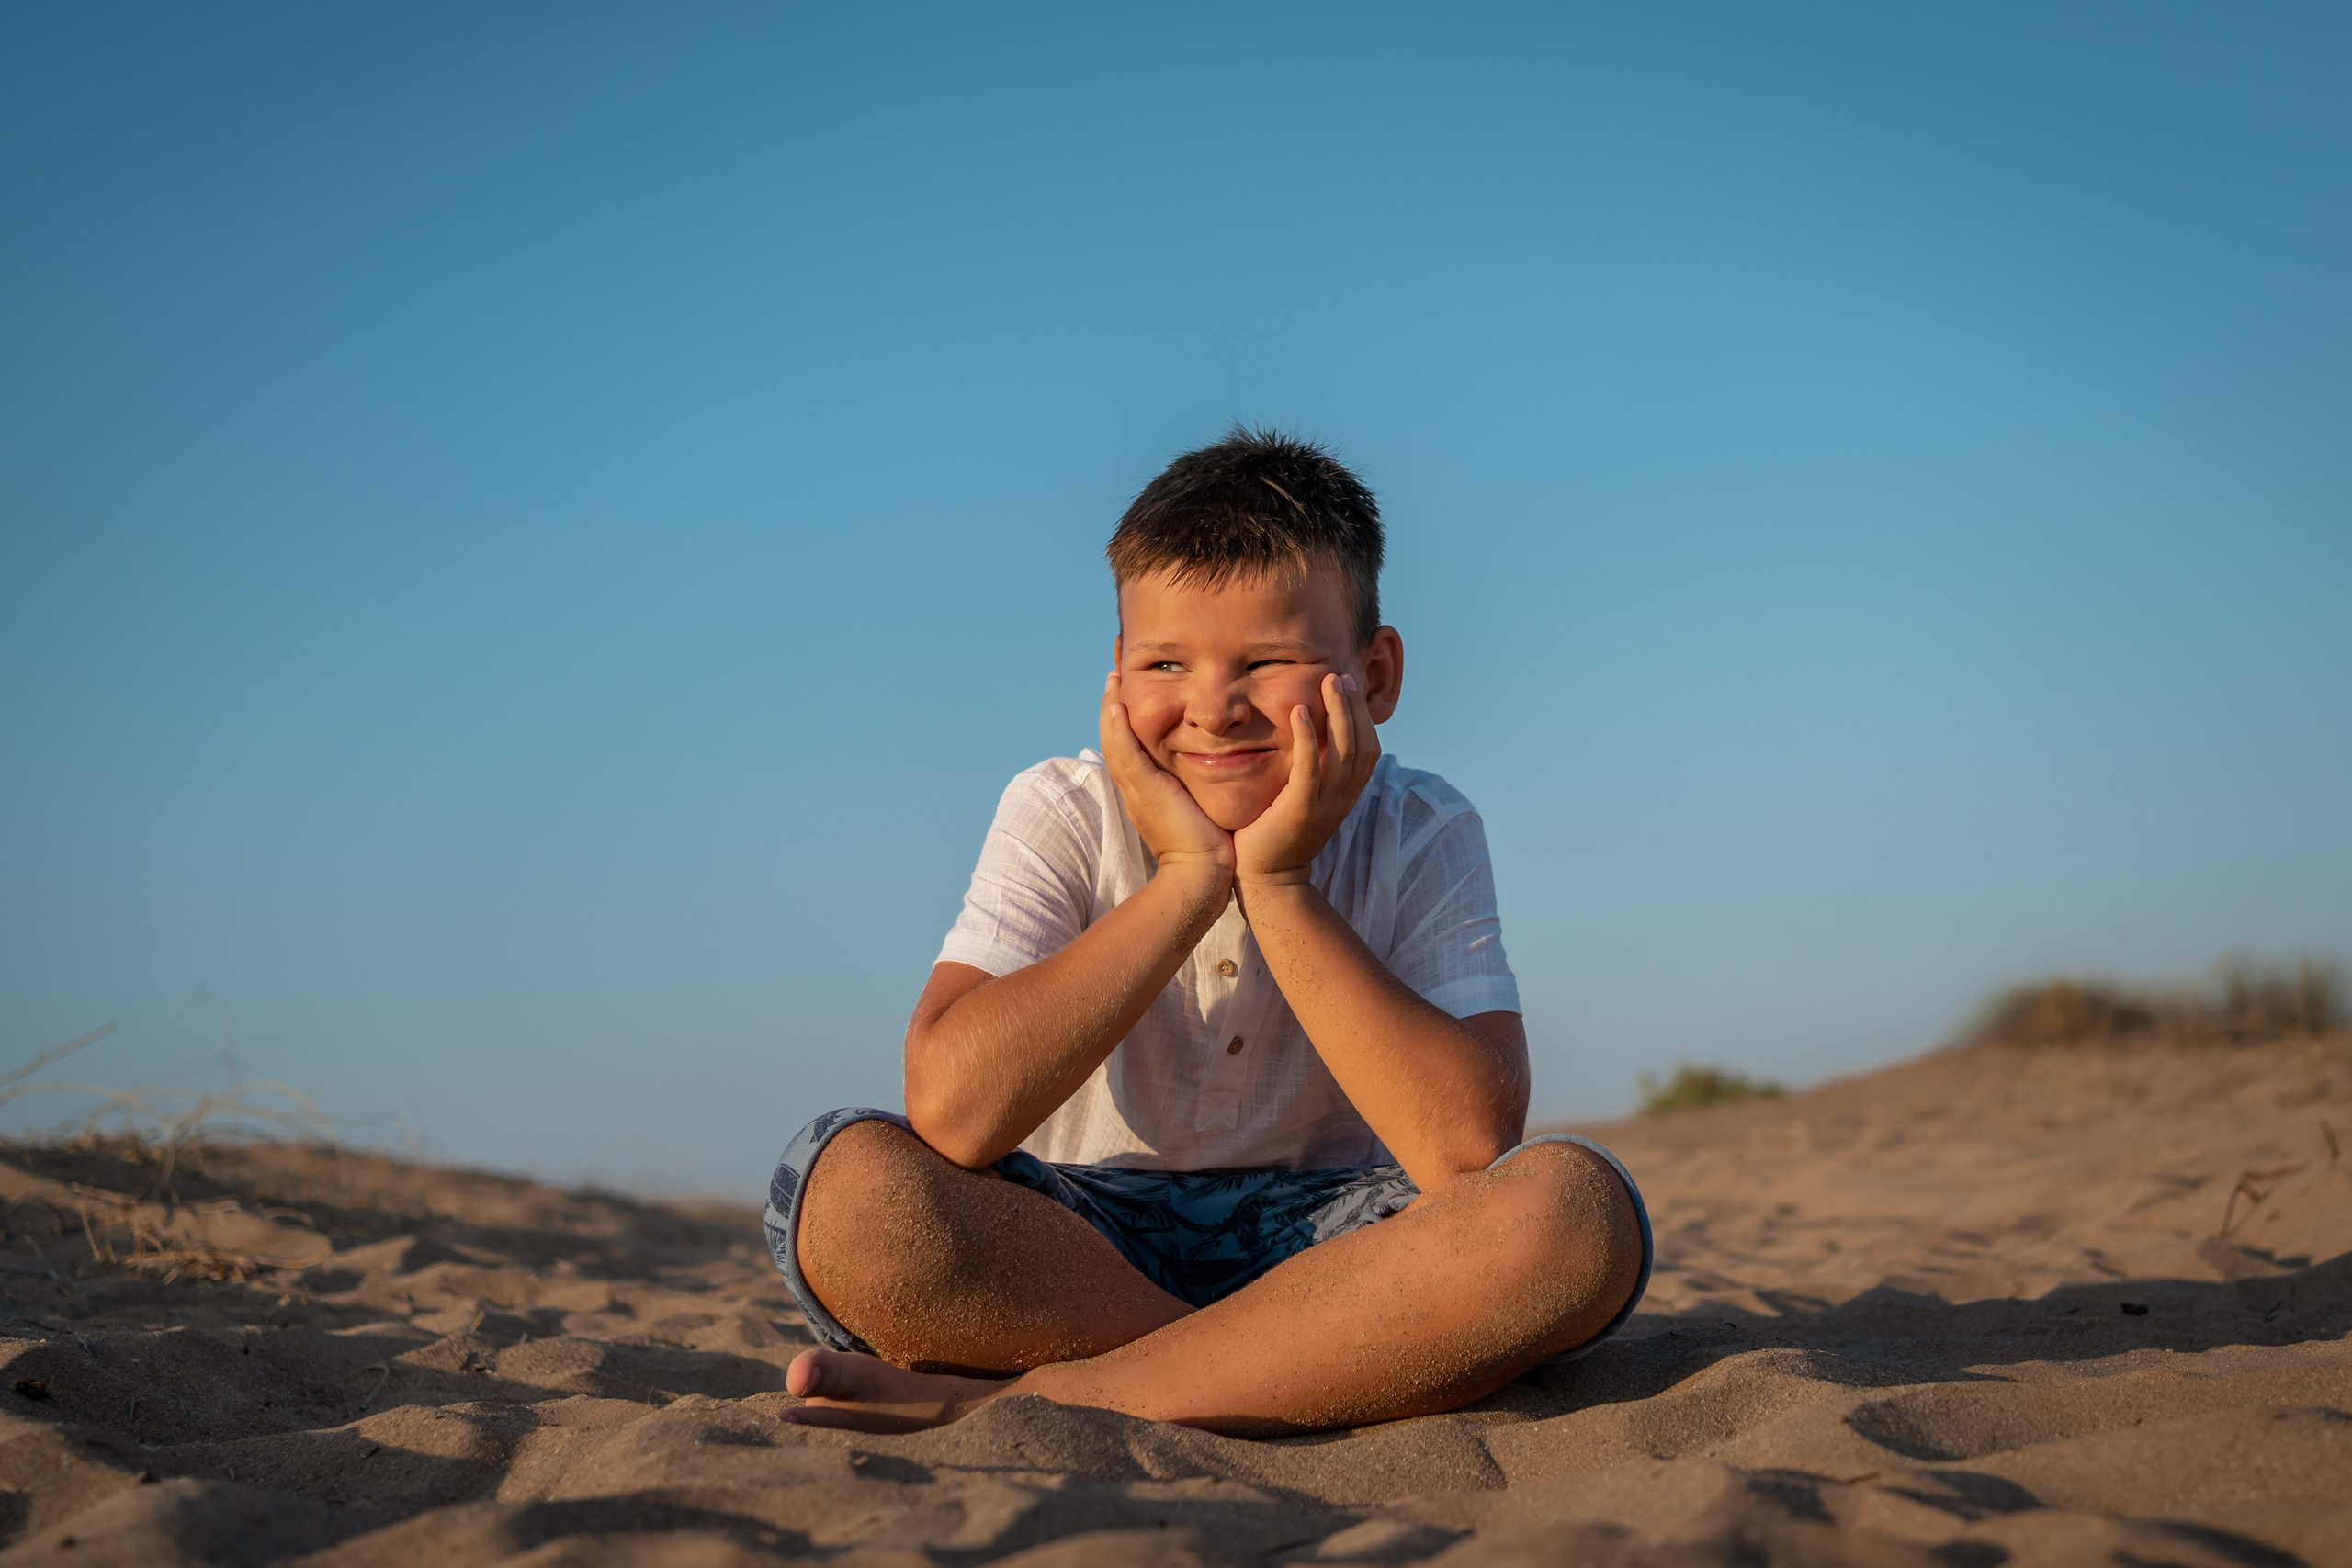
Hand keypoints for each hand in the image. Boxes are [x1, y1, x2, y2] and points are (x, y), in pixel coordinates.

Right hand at [1099, 672, 1234, 877]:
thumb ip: (1197, 784)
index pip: (1128, 741)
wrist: (1202, 873)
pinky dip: (1118, 727)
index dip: (1124, 713)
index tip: (1128, 686)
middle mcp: (1134, 785)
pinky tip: (1118, 703)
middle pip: (1113, 734)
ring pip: (1114, 739)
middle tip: (1114, 667)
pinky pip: (1126, 753)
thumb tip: (1213, 764)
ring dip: (1110, 705)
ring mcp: (1136, 787)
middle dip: (1112, 700)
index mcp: (1144, 786)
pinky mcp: (1145, 790)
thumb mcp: (1198, 804)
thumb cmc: (1206, 844)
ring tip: (1113, 674)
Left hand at [1233, 673, 1378, 885]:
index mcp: (1346, 794)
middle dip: (1354, 707)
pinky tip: (1299, 711)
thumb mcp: (1305, 797)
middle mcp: (1343, 798)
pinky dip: (1309, 738)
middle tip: (1339, 676)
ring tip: (1327, 682)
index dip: (1362, 716)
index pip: (1369, 748)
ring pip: (1345, 752)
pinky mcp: (1301, 809)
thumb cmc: (1277, 833)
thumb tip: (1311, 738)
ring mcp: (1325, 804)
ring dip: (1338, 713)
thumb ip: (1314, 771)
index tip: (1348, 686)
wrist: (1267, 878)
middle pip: (1363, 744)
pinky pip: (1310, 768)